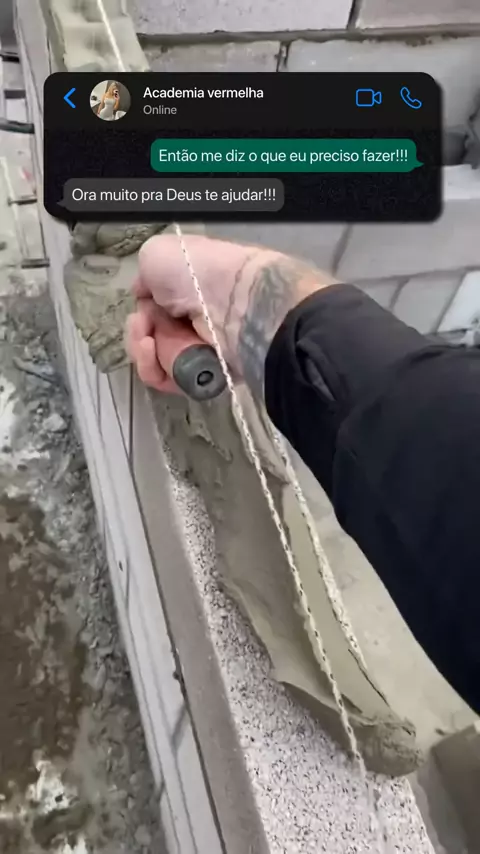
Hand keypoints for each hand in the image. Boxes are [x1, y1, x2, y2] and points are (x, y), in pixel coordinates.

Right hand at [125, 233, 335, 396]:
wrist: (231, 298)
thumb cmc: (194, 270)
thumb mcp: (157, 254)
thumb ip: (145, 276)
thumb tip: (145, 295)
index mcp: (187, 291)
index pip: (154, 310)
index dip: (142, 310)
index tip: (141, 304)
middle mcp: (194, 320)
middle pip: (150, 338)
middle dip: (137, 332)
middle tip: (143, 325)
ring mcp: (199, 349)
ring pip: (154, 360)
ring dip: (141, 350)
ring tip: (147, 340)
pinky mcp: (203, 376)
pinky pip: (166, 380)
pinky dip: (152, 367)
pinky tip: (150, 350)